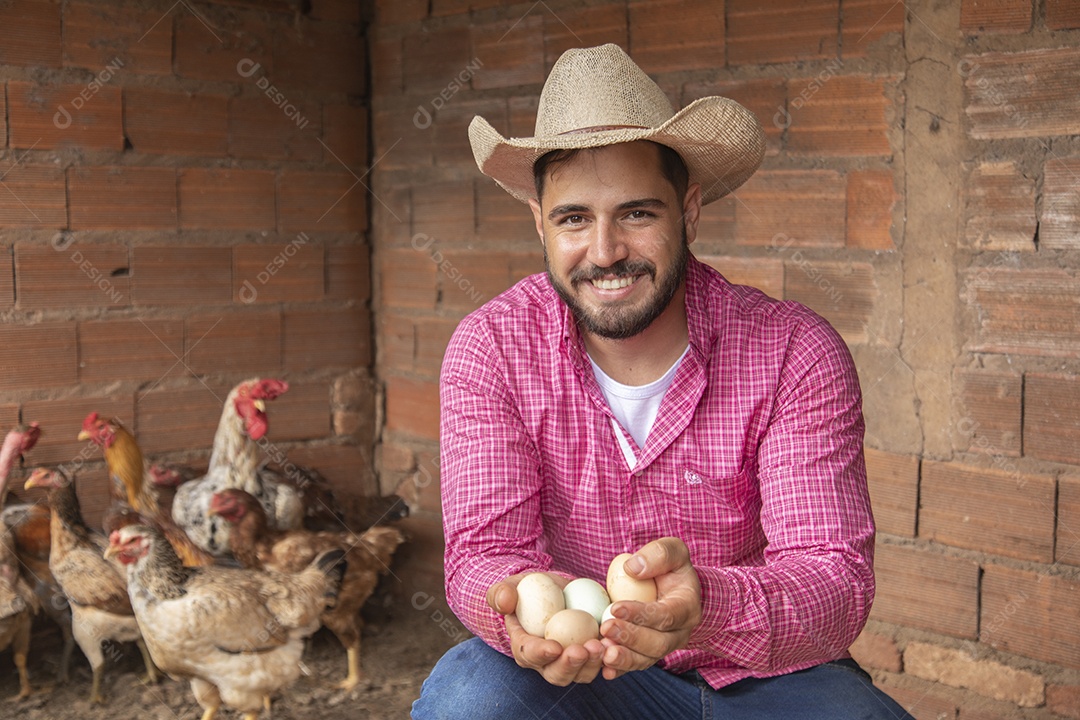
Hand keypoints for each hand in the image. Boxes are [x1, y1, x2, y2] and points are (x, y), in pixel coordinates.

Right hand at [487, 573, 605, 685]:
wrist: (551, 590)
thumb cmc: (527, 590)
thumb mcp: (511, 586)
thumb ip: (502, 593)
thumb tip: (505, 602)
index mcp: (524, 646)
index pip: (529, 655)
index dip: (541, 654)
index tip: (554, 646)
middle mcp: (547, 661)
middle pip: (557, 673)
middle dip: (571, 665)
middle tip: (583, 649)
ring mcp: (571, 660)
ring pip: (582, 673)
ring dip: (593, 664)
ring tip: (603, 646)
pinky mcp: (591, 654)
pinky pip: (602, 663)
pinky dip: (610, 658)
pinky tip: (617, 646)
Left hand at [598, 537, 701, 679]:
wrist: (674, 587)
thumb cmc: (671, 566)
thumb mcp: (672, 550)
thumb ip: (658, 554)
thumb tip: (632, 568)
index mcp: (687, 607)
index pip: (667, 615)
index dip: (642, 614)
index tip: (615, 608)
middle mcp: (680, 632)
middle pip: (658, 643)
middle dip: (631, 638)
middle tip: (605, 629)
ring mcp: (666, 646)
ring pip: (647, 659)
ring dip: (624, 658)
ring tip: (603, 652)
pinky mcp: (649, 654)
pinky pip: (636, 665)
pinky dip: (620, 669)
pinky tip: (603, 668)